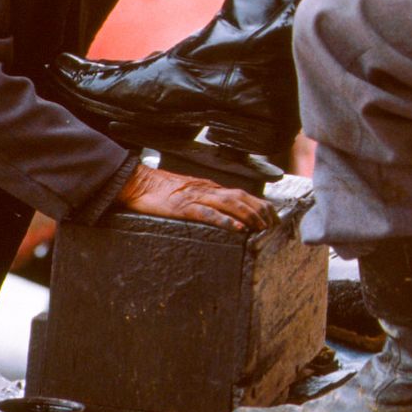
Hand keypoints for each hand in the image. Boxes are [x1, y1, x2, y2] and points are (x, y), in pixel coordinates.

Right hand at [116, 164, 275, 231]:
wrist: (138, 182)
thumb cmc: (161, 190)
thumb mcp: (188, 193)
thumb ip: (205, 200)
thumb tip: (223, 213)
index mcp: (209, 187)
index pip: (242, 194)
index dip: (259, 205)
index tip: (272, 218)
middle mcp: (207, 189)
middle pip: (241, 197)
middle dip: (260, 211)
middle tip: (273, 226)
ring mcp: (196, 197)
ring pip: (229, 203)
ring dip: (248, 215)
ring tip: (261, 228)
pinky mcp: (183, 207)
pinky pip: (207, 213)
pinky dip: (224, 220)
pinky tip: (236, 228)